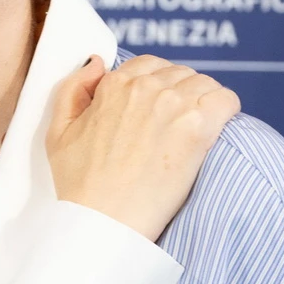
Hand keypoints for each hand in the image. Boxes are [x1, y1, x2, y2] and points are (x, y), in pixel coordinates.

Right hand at [45, 54, 239, 241]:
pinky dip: (225, 111)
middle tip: (176, 125)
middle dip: (180, 93)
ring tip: (194, 131)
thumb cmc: (80, 185)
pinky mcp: (197, 128)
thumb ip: (73, 89)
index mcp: (114, 85)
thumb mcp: (58, 132)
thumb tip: (97, 63)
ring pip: (205, 84)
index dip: (156, 87)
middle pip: (180, 73)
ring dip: (203, 102)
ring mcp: (173, 105)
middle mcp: (145, 88)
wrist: (103, 221)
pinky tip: (215, 131)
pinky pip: (226, 100)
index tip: (158, 110)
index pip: (150, 66)